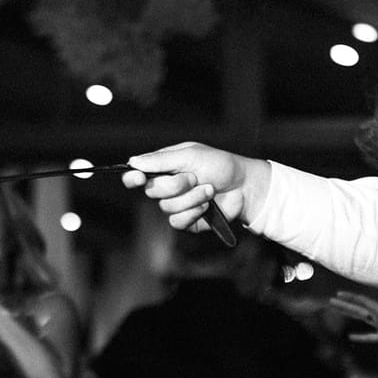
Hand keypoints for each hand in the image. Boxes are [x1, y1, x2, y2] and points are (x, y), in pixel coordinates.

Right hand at [123, 142, 269, 233]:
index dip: (133, 177)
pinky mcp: (186, 222)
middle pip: (152, 191)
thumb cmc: (219, 165)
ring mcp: (176, 205)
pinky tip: (207, 206)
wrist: (244, 186)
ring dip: (190, 197)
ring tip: (209, 190)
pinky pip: (177, 221)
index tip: (138, 178)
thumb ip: (161, 160)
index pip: (137, 175)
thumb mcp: (190, 155)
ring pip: (166, 207)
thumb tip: (133, 161)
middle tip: (194, 177)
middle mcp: (166, 188)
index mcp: (164, 168)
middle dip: (175, 184)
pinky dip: (193, 212)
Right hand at [330, 290, 377, 350]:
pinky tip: (351, 337)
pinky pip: (370, 337)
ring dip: (350, 316)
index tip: (338, 294)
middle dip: (345, 305)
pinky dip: (360, 337)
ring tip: (338, 312)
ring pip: (362, 320)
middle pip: (359, 310)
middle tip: (331, 301)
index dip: (350, 298)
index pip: (363, 303)